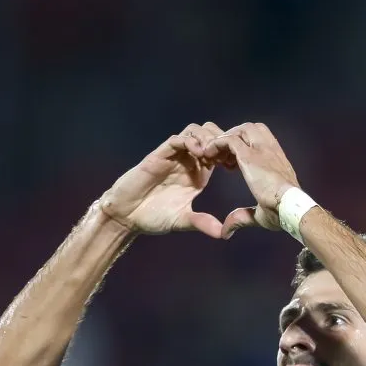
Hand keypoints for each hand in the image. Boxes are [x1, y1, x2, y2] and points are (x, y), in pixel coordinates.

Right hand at [99, 122, 225, 236]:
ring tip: (213, 154)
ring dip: (206, 138)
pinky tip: (198, 153)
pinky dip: (189, 141)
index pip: (219, 153)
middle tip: (228, 155)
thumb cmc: (153, 217)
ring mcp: (173, 157)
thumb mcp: (182, 221)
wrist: (127, 216)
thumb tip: (222, 234)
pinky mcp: (159, 155)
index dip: (230, 154)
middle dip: (221, 141)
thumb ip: (201, 223)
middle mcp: (187, 162)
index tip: (238, 164)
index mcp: (198, 174)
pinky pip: (176, 140)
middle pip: (210, 135)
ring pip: (194, 132)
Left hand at [197, 122, 300, 238]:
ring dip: (225, 139)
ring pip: (240, 130)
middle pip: (250, 129)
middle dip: (234, 138)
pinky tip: (208, 156)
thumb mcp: (260, 214)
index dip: (244, 148)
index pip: (261, 140)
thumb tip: (226, 231)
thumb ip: (242, 217)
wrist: (291, 207)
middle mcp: (271, 151)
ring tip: (214, 156)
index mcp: (277, 161)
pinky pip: (229, 139)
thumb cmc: (283, 213)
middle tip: (222, 158)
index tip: (232, 167)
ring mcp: (261, 150)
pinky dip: (217, 144)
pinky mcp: (250, 155)